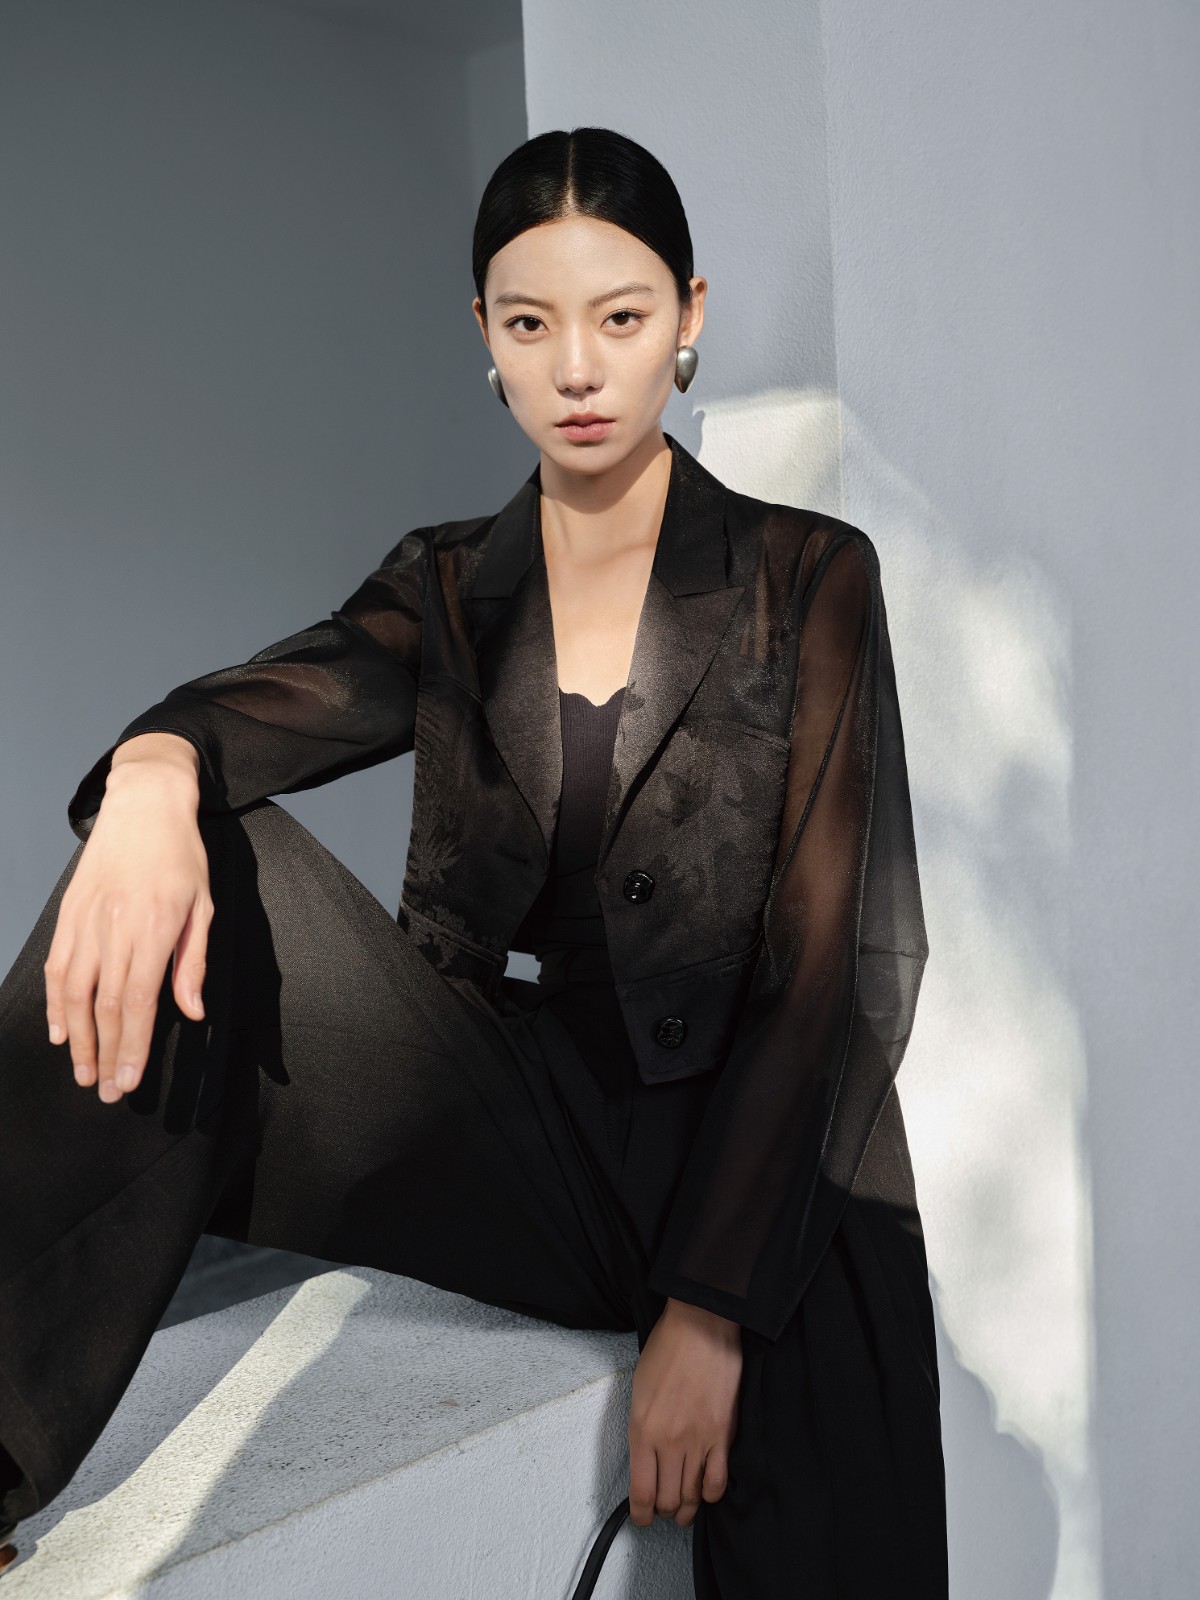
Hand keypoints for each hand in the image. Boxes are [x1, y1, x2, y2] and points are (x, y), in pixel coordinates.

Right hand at [43, 734, 210, 1102]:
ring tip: (83, 1072)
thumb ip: (193, 962)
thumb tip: (191, 1010)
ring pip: (76, 993)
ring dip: (78, 1038)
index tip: (129, 1080)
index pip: (139, 1001)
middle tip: (106, 1090)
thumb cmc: (181, 856)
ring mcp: (87, 921)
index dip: (132, 1046)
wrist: (144, 806)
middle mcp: (116, 928)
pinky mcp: (69, 914)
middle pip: (106, 1006)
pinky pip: (58, 967)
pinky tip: (60, 1031)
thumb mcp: (204, 905)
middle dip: (106, 1054)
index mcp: (156, 928)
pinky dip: (56, 1003)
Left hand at [627, 1296, 741, 1527]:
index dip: (641, 1515)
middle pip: (667, 1499)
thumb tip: (646, 1460)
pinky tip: (705, 1490)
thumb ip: (642, 1429)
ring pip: (692, 1497)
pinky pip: (718, 1482)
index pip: (641, 1492)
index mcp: (642, 1430)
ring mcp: (699, 1440)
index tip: (642, 1518)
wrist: (701, 1325)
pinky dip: (711, 1494)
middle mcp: (669, 1442)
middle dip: (664, 1511)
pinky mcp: (724, 1435)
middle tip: (664, 1508)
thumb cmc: (666, 1349)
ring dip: (686, 1508)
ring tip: (684, 1508)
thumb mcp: (639, 1390)